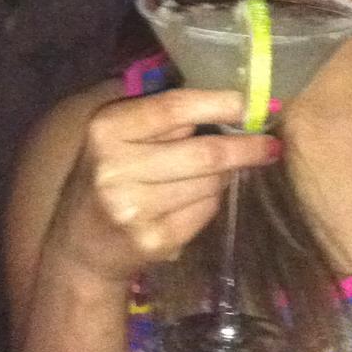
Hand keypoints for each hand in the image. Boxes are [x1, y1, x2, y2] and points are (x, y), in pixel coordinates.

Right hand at [50, 87, 276, 284]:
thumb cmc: (110, 179)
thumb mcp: (119, 139)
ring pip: (210, 183)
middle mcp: (115, 169)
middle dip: (244, 147)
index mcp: (106, 130)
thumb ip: (162, 119)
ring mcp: (134, 209)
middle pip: (203, 152)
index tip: (251, 102)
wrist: (82, 249)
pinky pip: (206, 211)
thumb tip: (232, 102)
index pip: (173, 107)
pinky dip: (213, 200)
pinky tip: (203, 196)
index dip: (219, 102)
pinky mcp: (154, 240)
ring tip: (228, 170)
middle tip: (270, 143)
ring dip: (227, 175)